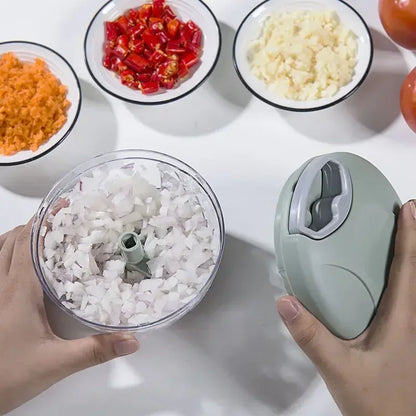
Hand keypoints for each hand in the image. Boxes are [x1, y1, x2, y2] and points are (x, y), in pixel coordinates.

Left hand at [0, 221, 138, 413]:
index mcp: (19, 292)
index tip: (64, 207)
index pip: (29, 244)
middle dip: (37, 224)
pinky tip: (21, 260)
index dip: (45, 221)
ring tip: (45, 234)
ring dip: (20, 236)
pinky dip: (6, 252)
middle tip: (63, 220)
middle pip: (13, 240)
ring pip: (0, 249)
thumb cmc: (8, 376)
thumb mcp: (56, 363)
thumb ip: (95, 350)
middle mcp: (1, 286)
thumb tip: (131, 339)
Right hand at [277, 200, 415, 415]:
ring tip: (388, 236)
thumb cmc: (379, 403)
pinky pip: (397, 299)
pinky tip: (372, 280)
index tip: (410, 208)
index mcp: (401, 319)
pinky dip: (391, 278)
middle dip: (409, 239)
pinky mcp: (397, 338)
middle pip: (412, 270)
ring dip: (403, 257)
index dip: (410, 235)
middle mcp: (408, 319)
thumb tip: (286, 302)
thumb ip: (311, 336)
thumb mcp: (340, 368)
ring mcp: (405, 329)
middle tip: (400, 214)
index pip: (408, 267)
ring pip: (408, 284)